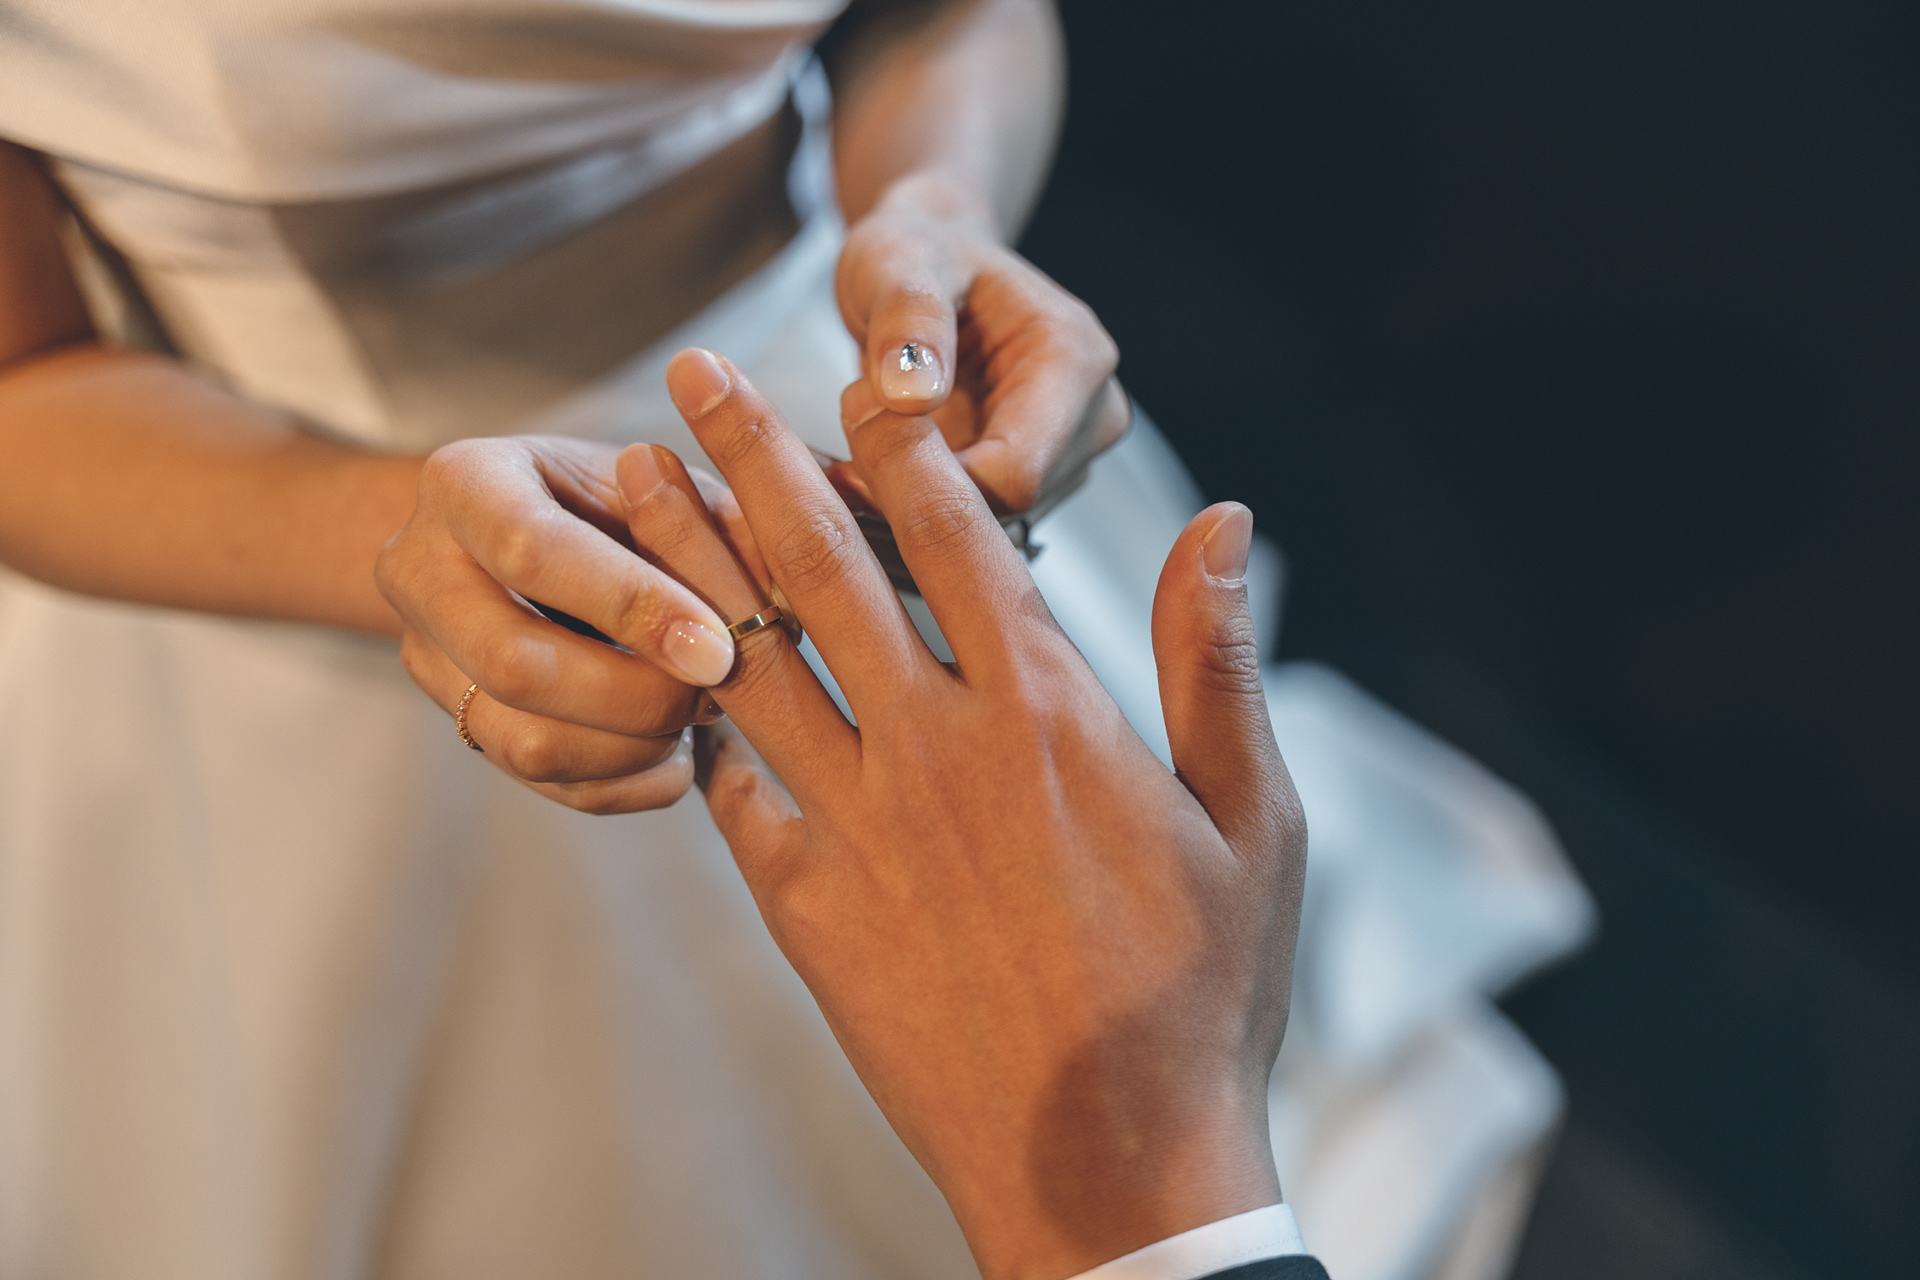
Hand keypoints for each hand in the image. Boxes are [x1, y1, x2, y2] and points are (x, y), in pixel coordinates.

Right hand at [375, 435, 743, 813]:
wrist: (530, 530)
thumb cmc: (616, 495)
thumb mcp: (666, 481)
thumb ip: (717, 525)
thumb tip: (778, 604)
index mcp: (466, 482)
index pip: (533, 551)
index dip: (631, 606)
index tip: (719, 644)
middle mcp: (420, 571)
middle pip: (515, 665)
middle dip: (638, 694)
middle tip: (722, 689)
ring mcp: (428, 659)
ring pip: (526, 744)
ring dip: (637, 746)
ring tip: (702, 713)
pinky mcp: (457, 725)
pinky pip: (547, 786)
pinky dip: (630, 779)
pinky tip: (678, 748)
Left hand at [620, 349, 1306, 1279]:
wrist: (1108, 1162)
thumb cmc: (1201, 990)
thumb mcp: (1254, 819)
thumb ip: (1218, 657)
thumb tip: (1224, 519)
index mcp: (1046, 710)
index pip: (956, 536)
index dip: (896, 441)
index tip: (850, 370)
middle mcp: (937, 746)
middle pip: (822, 567)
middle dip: (752, 455)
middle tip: (693, 370)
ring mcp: (860, 826)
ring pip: (750, 656)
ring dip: (686, 558)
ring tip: (630, 478)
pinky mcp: (808, 906)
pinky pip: (733, 788)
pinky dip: (698, 719)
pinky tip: (659, 667)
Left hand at [835, 176, 1131, 521]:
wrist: (929, 266)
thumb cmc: (914, 254)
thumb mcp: (894, 261)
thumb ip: (907, 315)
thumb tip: (912, 391)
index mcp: (1076, 359)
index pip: (1014, 473)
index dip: (929, 476)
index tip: (862, 429)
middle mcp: (1092, 417)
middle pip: (1004, 509)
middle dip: (918, 492)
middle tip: (847, 441)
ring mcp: (1069, 458)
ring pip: (988, 529)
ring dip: (913, 505)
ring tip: (860, 446)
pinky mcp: (1037, 484)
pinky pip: (975, 529)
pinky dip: (918, 510)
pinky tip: (879, 470)